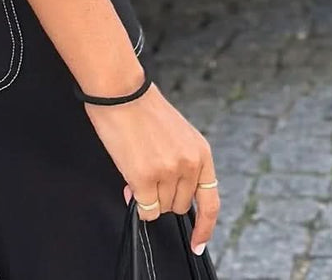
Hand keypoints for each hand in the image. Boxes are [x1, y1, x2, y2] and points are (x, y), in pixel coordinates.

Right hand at [85, 85, 218, 255]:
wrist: (120, 90)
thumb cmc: (141, 106)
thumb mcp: (175, 134)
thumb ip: (178, 164)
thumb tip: (161, 194)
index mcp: (201, 152)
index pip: (210, 201)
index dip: (205, 227)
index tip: (197, 243)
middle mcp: (189, 165)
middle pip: (179, 206)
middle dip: (163, 197)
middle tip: (146, 177)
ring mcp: (168, 173)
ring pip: (160, 209)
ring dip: (148, 197)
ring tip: (136, 169)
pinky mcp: (145, 178)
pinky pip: (145, 210)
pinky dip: (137, 203)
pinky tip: (130, 182)